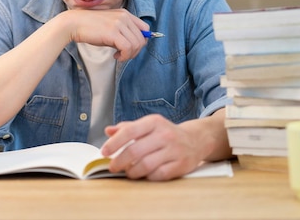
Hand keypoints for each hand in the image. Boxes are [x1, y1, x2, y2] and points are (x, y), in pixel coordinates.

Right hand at [63, 9, 148, 60]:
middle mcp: (124, 17)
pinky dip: (125, 56)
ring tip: (119, 56)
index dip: (141, 41)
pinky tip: (116, 56)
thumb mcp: (110, 26)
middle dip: (135, 51)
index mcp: (125, 13)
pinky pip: (128, 48)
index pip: (144, 28)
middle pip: (142, 38)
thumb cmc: (89, 28)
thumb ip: (122, 32)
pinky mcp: (113, 33)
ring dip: (130, 55)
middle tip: (124, 55)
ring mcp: (119, 24)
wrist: (73, 24)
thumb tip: (134, 46)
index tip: (132, 48)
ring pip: (136, 44)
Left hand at [100, 113, 225, 180]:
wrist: (195, 140)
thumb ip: (127, 128)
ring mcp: (174, 150)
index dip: (114, 143)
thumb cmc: (165, 133)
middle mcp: (165, 134)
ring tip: (128, 172)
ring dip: (132, 171)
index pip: (129, 131)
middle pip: (135, 151)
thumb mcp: (147, 125)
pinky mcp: (181, 164)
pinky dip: (148, 177)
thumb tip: (108, 131)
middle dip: (120, 161)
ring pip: (146, 165)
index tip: (104, 152)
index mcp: (154, 122)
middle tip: (113, 167)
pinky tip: (144, 175)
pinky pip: (159, 175)